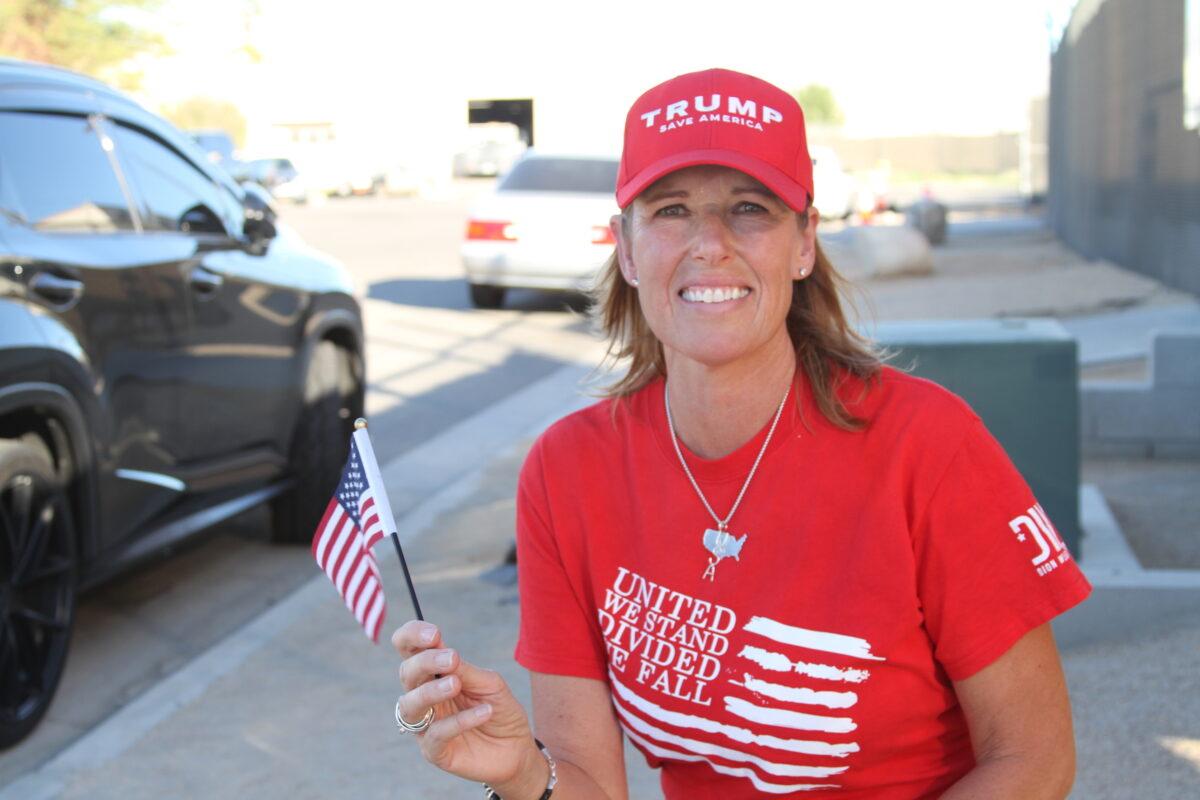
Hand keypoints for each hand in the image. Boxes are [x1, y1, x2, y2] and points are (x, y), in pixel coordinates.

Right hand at [392, 620, 546, 792]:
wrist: (516, 748)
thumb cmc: (500, 710)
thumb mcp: (489, 683)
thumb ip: (466, 670)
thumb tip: (445, 653)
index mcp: (434, 674)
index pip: (409, 649)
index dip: (412, 636)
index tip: (434, 633)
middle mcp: (423, 697)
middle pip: (406, 673)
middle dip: (425, 662)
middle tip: (451, 659)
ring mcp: (425, 725)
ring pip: (410, 704)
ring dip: (431, 691)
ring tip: (456, 684)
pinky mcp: (434, 751)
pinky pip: (436, 734)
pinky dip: (459, 721)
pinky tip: (484, 712)